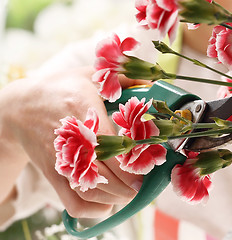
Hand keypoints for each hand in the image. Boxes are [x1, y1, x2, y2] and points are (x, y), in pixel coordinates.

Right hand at [0, 67, 148, 217]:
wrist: (20, 107)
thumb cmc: (60, 90)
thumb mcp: (88, 76)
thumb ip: (122, 79)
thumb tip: (150, 84)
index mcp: (86, 112)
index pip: (114, 147)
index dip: (134, 163)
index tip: (149, 164)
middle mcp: (74, 140)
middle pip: (108, 175)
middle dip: (132, 183)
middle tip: (145, 180)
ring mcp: (63, 161)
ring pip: (95, 192)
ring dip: (118, 196)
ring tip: (132, 190)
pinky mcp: (55, 175)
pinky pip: (74, 203)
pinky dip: (94, 210)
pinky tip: (108, 203)